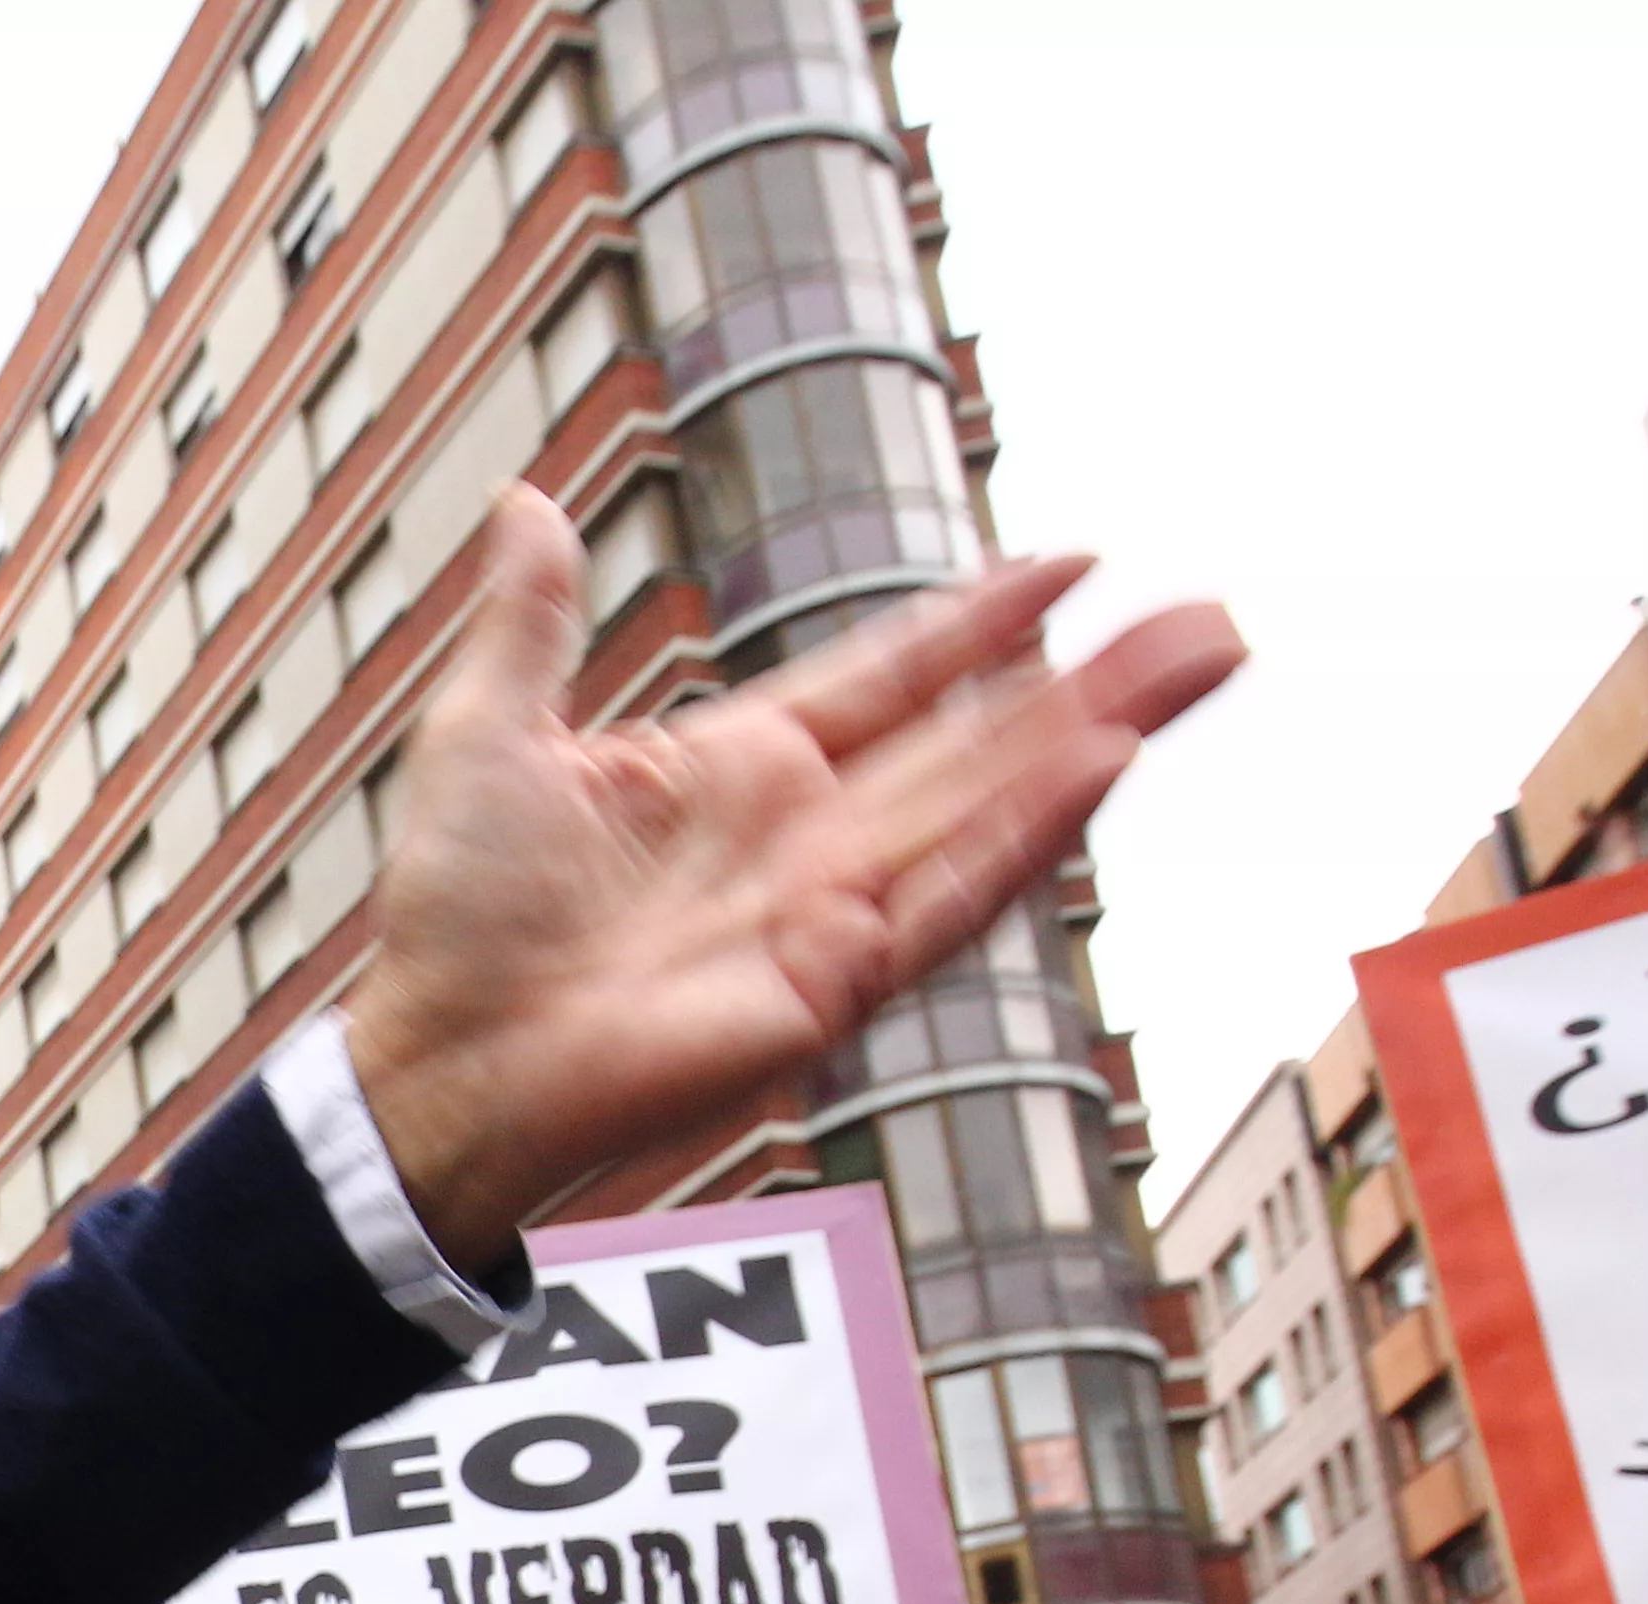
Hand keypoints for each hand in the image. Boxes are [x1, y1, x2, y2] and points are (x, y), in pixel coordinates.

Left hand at [339, 496, 1240, 1264]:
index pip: (892, 678)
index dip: (981, 624)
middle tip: (1210, 618)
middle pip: (982, 736)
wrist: (437, 1057)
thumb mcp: (488, 733)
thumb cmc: (452, 922)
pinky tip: (1101, 764)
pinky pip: (948, 898)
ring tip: (1201, 664)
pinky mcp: (830, 984)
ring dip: (1100, 736)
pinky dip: (1022, 834)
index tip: (1072, 562)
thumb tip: (528, 503)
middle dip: (1098, 676)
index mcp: (736, 770)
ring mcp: (827, 912)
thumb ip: (530, 621)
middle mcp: (803, 837)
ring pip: (995, 804)